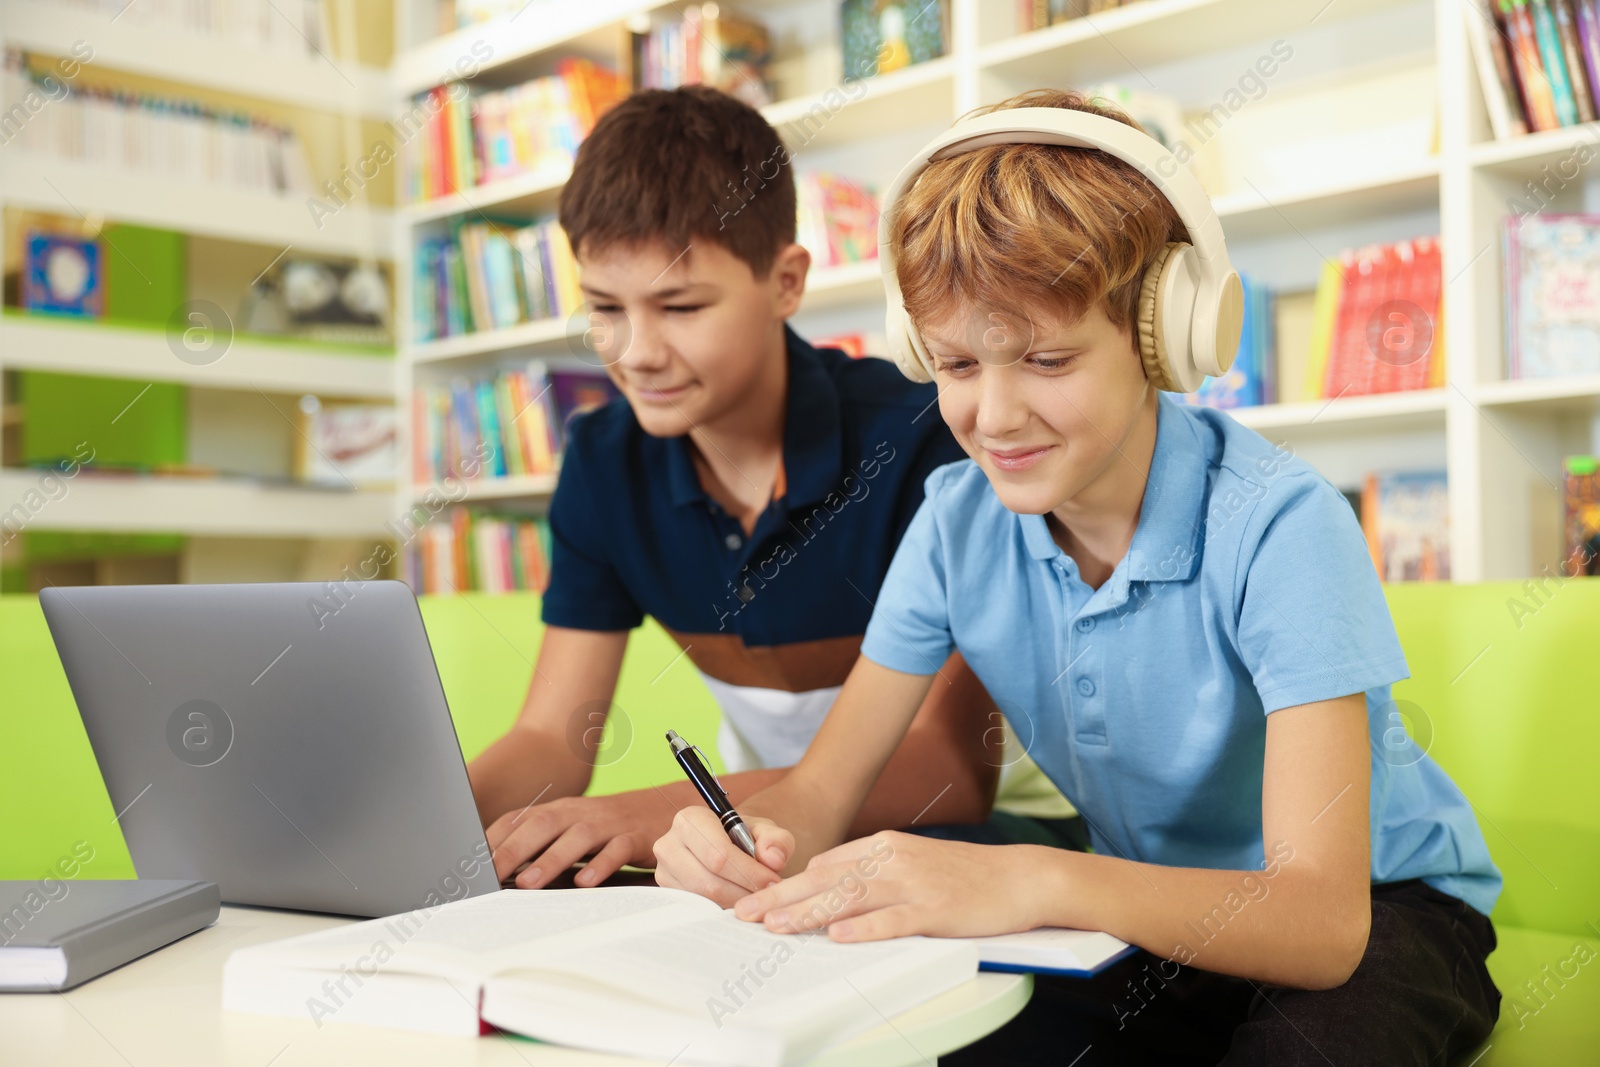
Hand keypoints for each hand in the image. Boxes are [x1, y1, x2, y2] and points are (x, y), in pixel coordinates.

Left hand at [485, 790, 673, 888]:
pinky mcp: (637, 837)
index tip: (469, 863)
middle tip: (488, 875)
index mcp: (562, 811)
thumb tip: (500, 871)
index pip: (520, 819)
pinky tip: (586, 882)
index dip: (494, 838)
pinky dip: (602, 864)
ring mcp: (610, 823)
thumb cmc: (613, 827)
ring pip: (577, 836)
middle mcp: (582, 813)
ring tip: (528, 882)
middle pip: (543, 824)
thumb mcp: (576, 830)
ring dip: (551, 858)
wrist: (669, 808)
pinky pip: (618, 848)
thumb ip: (544, 844)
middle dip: (512, 849)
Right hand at [653, 807, 792, 905]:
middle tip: (767, 895)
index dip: (749, 872)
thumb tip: (772, 859)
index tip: (772, 881)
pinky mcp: (668, 893)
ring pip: (704, 899)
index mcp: (691, 820)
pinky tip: (738, 901)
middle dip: (744, 891)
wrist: (727, 845)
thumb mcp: (765, 831)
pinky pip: (697, 908)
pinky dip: (722, 908)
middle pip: (709, 881)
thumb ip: (776, 840)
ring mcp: (664, 871)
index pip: (719, 855)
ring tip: (756, 897)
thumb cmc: (745, 837)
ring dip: (735, 902)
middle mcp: (669, 844)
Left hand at [733, 831, 1049, 942]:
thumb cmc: (964, 875)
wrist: (1018, 877)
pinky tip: (839, 936)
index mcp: (884, 846)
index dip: (786, 885)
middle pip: (826, 879)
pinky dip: (864, 928)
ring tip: (777, 927)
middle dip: (781, 898)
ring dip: (809, 913)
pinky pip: (892, 919)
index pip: (823, 865)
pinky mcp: (935, 909)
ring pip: (850, 898)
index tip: (755, 901)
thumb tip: (828, 888)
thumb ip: (872, 871)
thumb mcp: (912, 861)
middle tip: (745, 915)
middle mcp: (892, 859)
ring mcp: (913, 883)